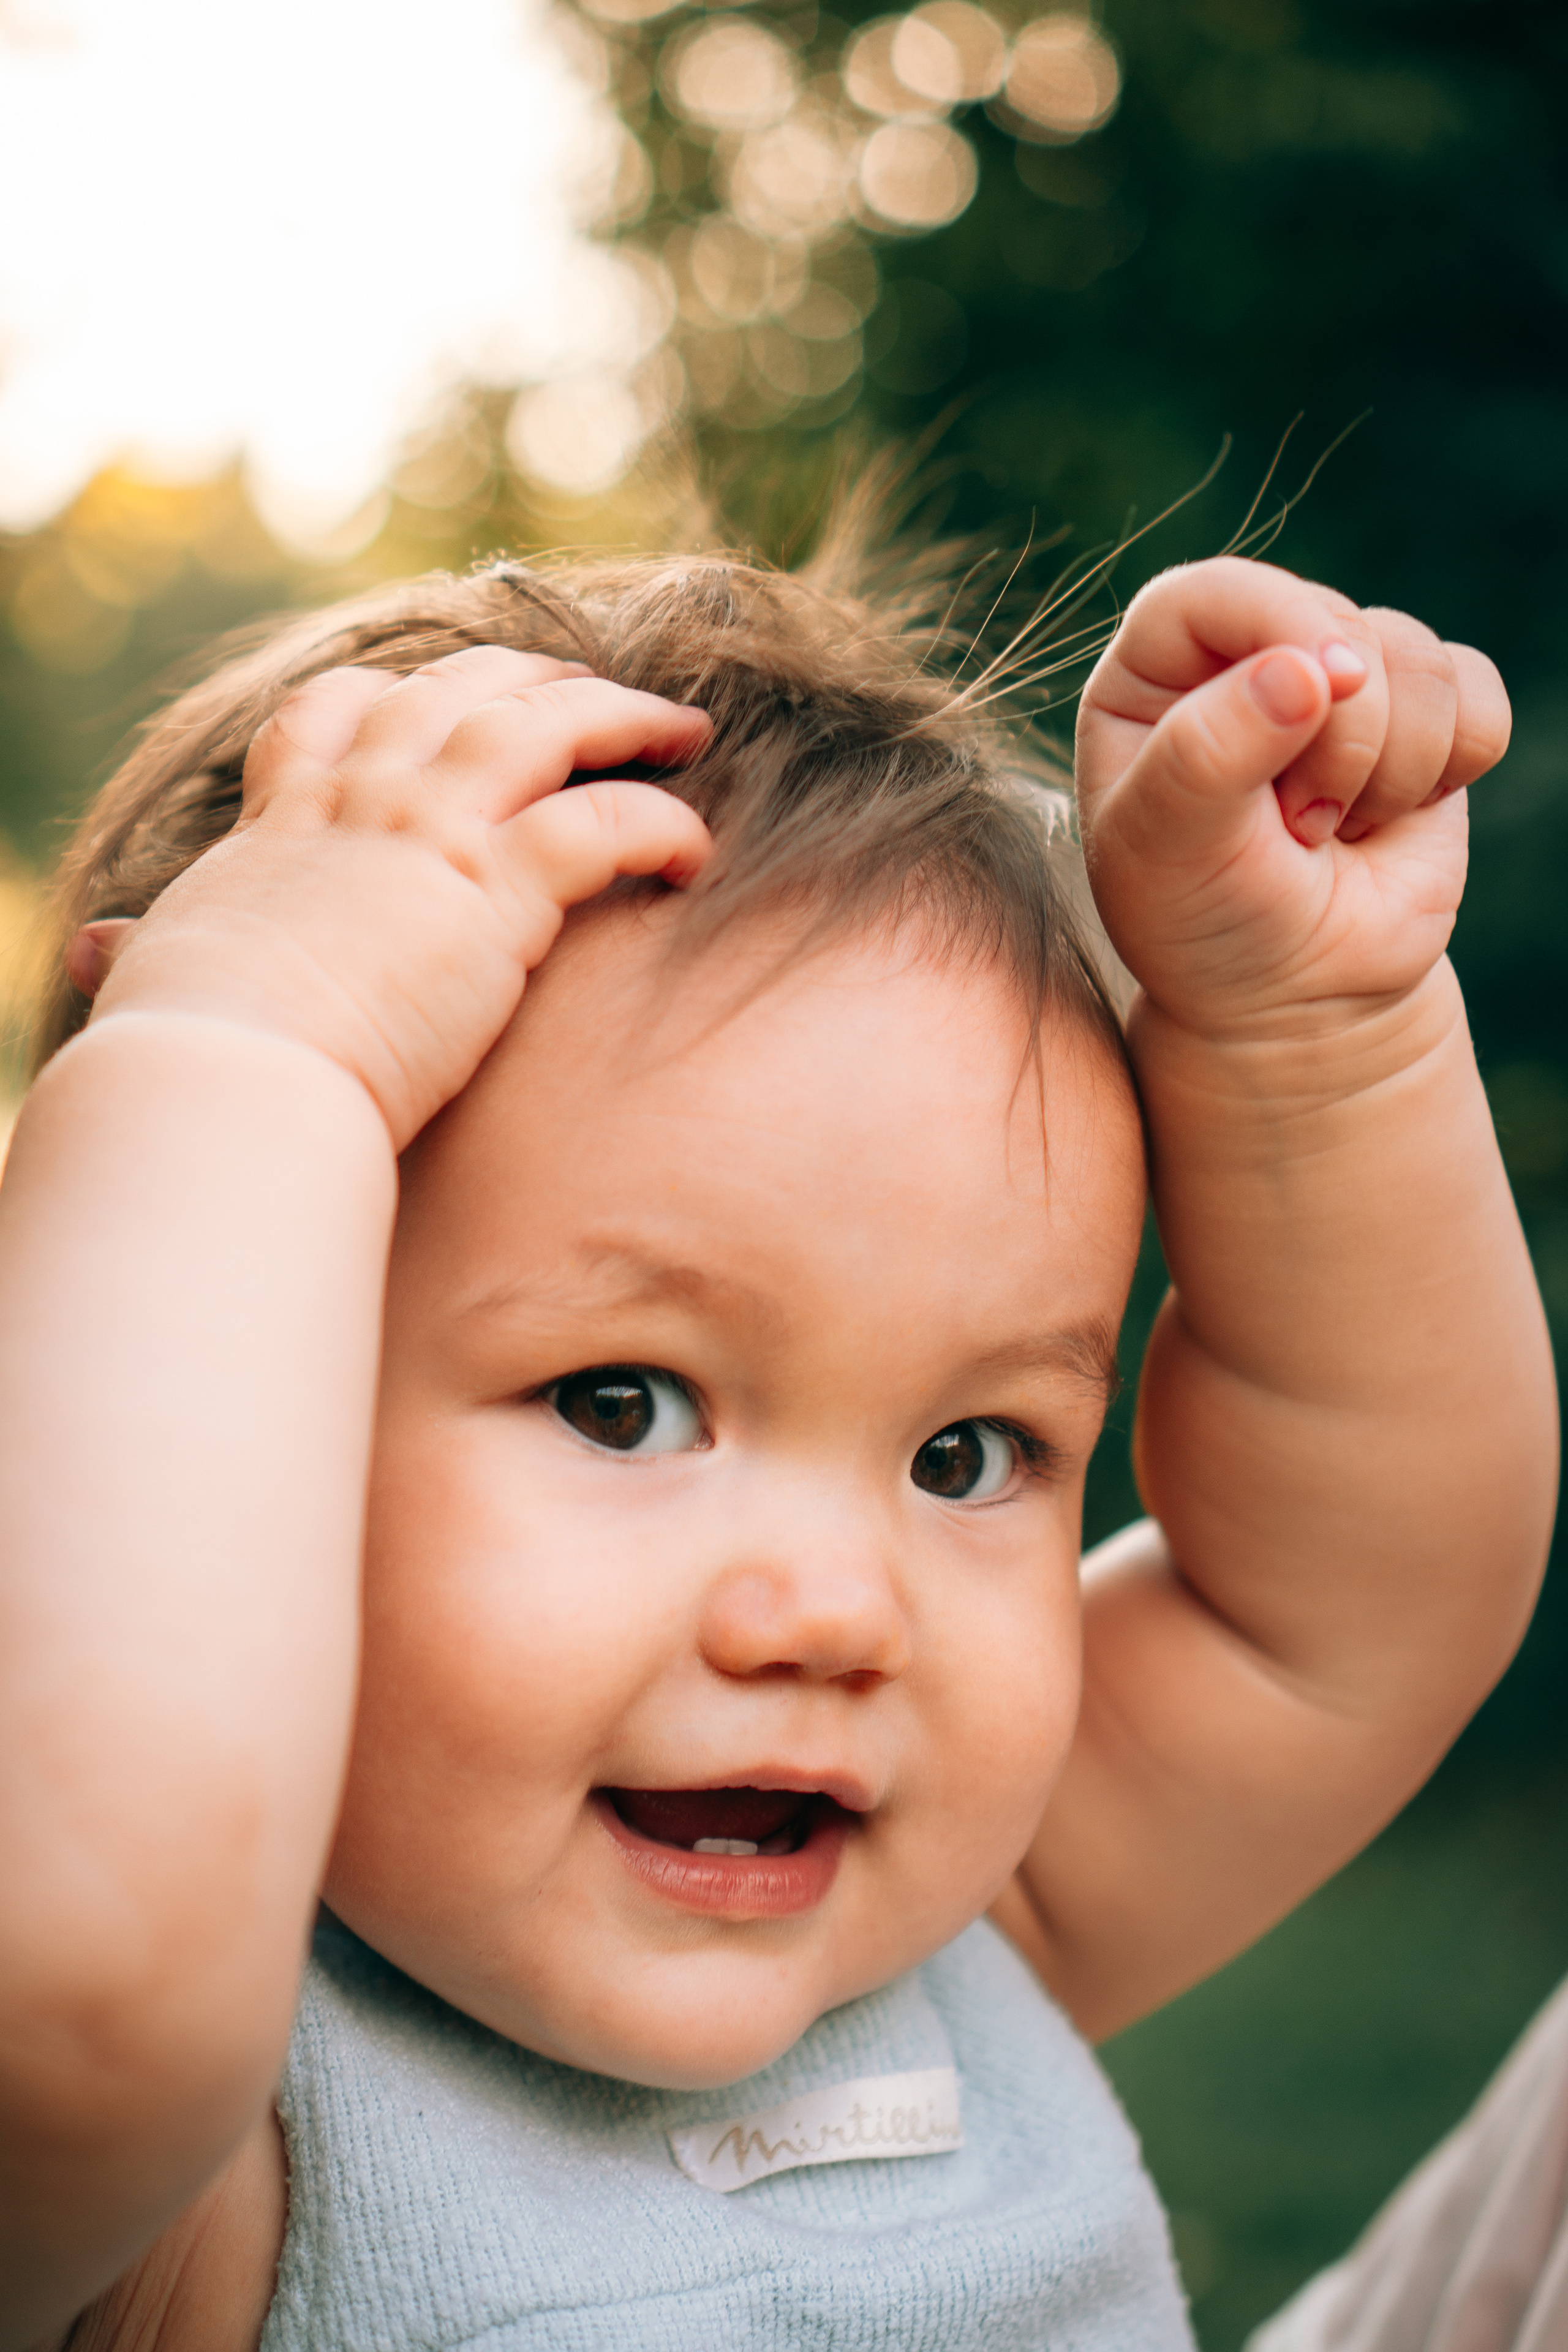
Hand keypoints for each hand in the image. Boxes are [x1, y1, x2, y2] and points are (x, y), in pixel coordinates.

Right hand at [84, 648, 712, 1147]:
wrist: (226, 1074)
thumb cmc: (188, 1042)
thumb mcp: (165, 967)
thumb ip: (149, 946)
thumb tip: (93, 948)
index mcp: (286, 817)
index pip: (339, 709)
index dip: (405, 690)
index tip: (450, 691)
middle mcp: (363, 800)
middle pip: (461, 692)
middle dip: (536, 677)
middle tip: (596, 690)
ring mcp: (432, 832)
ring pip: (548, 726)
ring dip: (623, 716)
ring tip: (682, 731)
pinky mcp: (496, 888)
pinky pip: (604, 823)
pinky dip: (660, 823)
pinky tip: (696, 847)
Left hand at [1074, 556, 1510, 1039]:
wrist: (1294, 997)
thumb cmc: (1207, 923)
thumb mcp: (1171, 854)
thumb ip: (1208, 756)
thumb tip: (1305, 670)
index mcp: (1153, 674)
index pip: (1214, 590)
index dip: (1278, 625)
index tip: (1313, 695)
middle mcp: (1244, 657)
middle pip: (1334, 621)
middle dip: (1340, 741)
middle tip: (1295, 828)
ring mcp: (1339, 682)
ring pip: (1415, 655)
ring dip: (1392, 767)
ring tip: (1332, 832)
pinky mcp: (1422, 716)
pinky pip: (1477, 689)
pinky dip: (1455, 762)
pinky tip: (1393, 818)